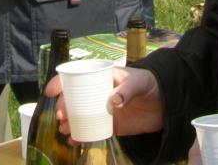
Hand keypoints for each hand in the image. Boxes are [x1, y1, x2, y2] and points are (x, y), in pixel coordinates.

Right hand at [47, 67, 162, 136]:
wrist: (167, 104)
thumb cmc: (151, 84)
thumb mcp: (140, 82)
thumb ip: (127, 89)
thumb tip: (113, 101)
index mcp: (101, 76)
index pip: (76, 76)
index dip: (60, 82)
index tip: (50, 92)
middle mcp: (97, 92)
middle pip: (72, 98)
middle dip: (62, 106)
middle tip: (61, 116)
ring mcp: (102, 109)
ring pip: (78, 115)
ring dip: (68, 122)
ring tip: (65, 130)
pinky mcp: (109, 125)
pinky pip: (90, 130)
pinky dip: (81, 135)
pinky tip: (73, 141)